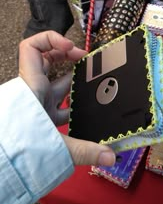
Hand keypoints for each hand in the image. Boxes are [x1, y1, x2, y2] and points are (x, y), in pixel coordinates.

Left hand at [19, 31, 115, 166]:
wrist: (6, 165)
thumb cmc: (19, 149)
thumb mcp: (55, 145)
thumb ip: (85, 151)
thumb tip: (111, 157)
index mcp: (33, 86)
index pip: (31, 48)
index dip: (50, 39)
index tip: (71, 47)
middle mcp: (36, 91)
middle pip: (48, 61)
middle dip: (69, 56)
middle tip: (87, 60)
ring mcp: (40, 103)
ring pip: (58, 82)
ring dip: (75, 80)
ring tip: (95, 80)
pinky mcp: (45, 116)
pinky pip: (62, 103)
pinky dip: (74, 102)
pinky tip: (88, 106)